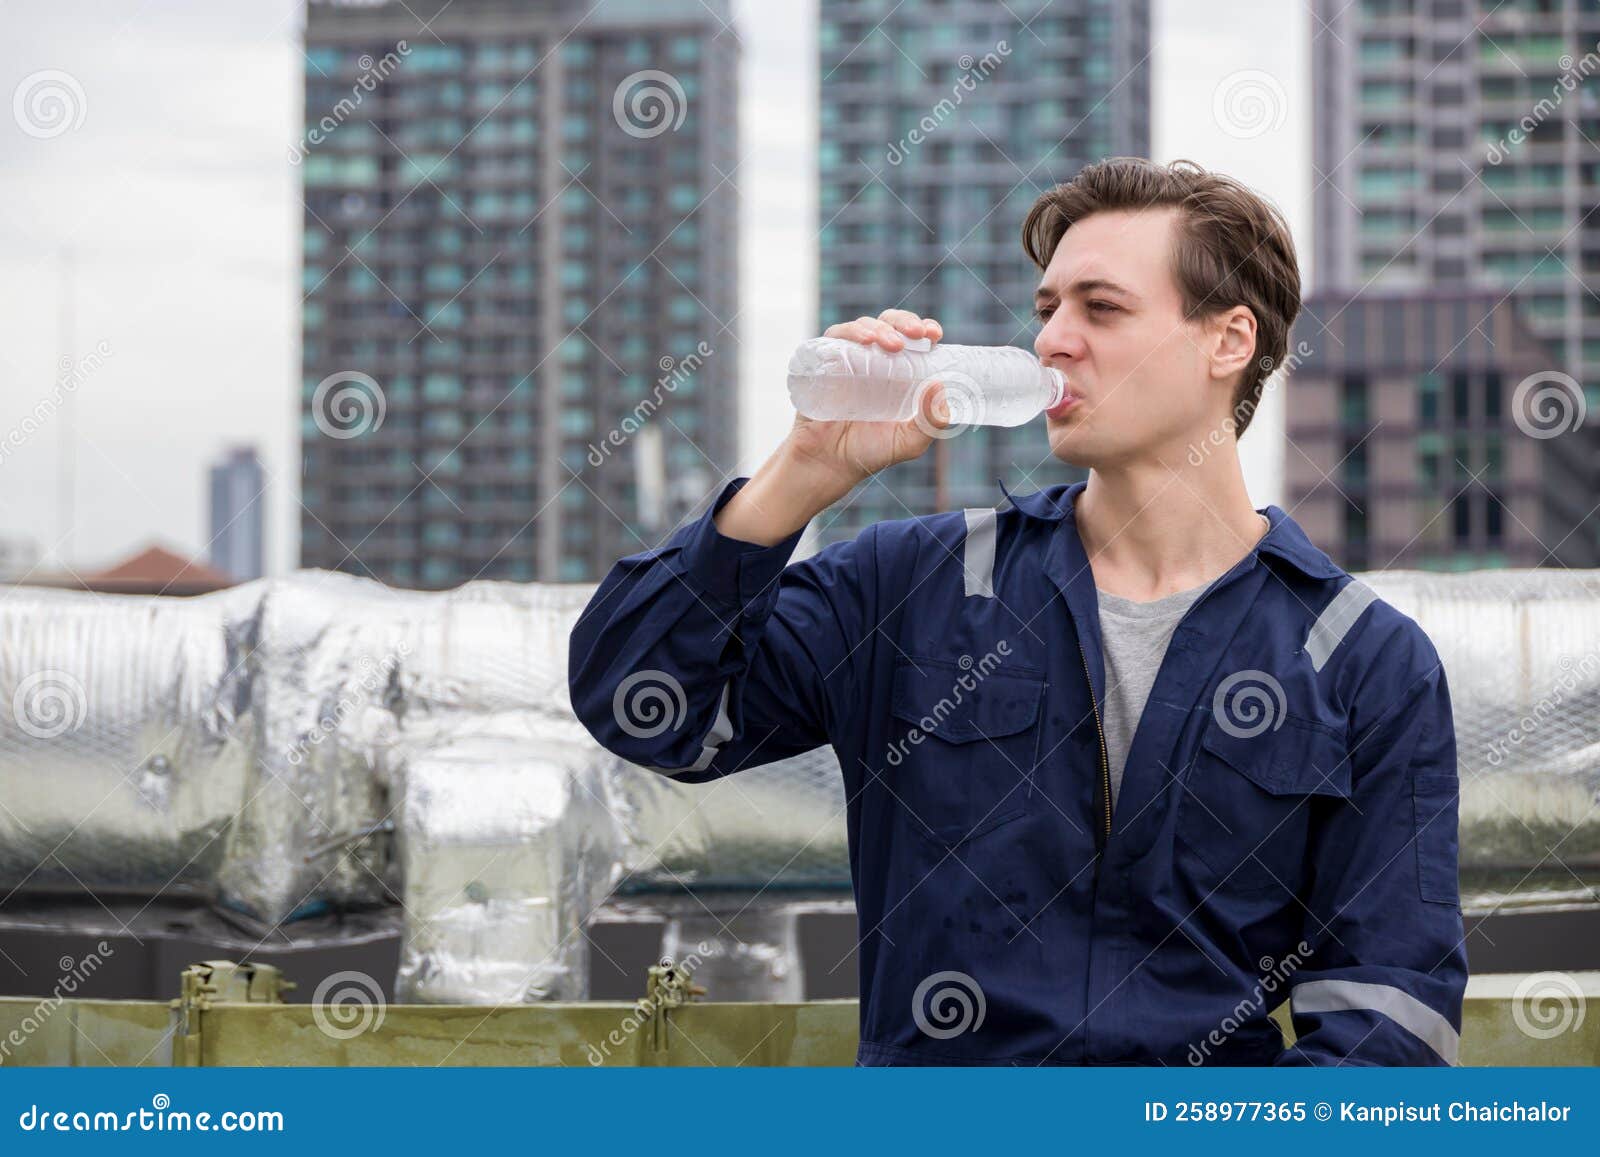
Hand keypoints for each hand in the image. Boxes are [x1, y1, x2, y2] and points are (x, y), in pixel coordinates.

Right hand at [784, 309, 951, 487]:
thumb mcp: (909, 442)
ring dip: (881, 328)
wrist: (828, 463)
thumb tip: (940, 386)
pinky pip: (836, 336)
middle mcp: (875, 361)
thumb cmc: (869, 452)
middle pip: (891, 324)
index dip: (925, 330)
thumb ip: (930, 422)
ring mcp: (849, 359)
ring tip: (893, 344)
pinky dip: (851, 332)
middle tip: (917, 333)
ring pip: (865, 326)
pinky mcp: (825, 361)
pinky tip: (865, 342)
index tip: (934, 335)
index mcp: (900, 373)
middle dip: (906, 322)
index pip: (915, 340)